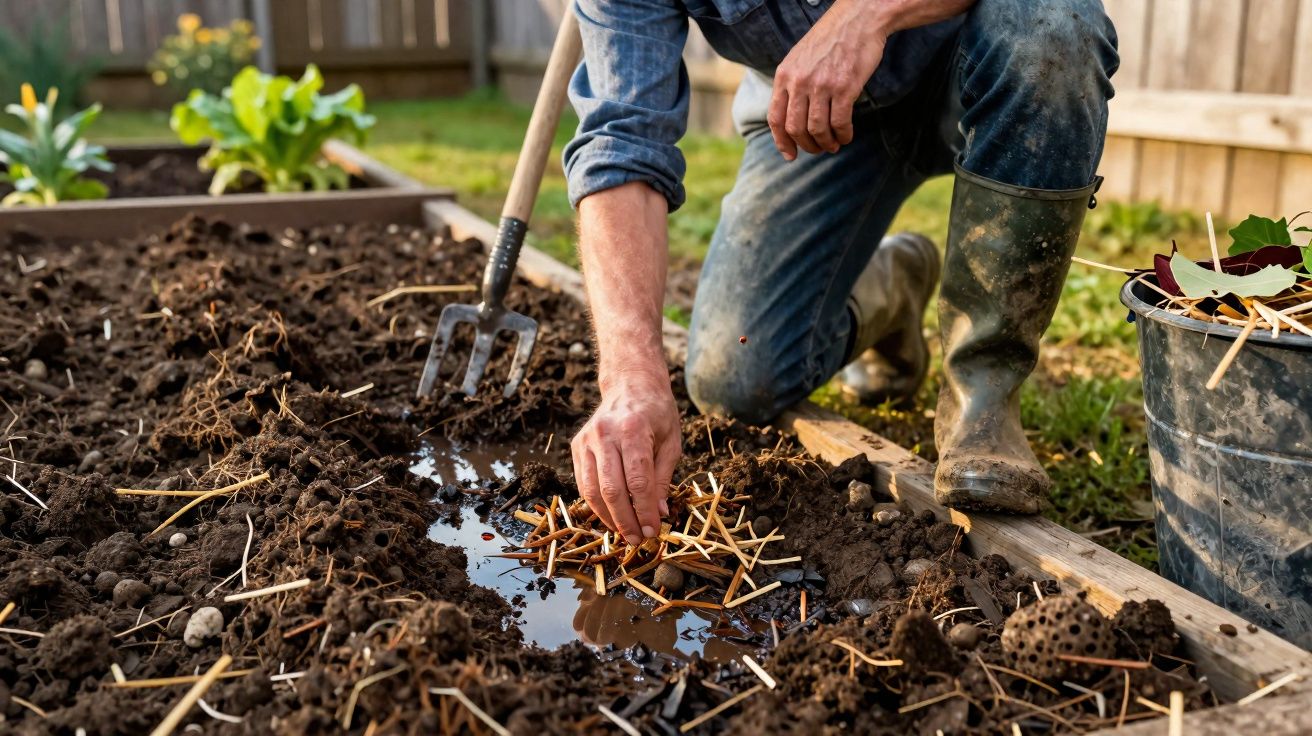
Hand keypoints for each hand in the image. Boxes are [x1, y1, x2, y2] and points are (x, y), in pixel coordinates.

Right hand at [571, 370, 680, 544]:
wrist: (631, 384)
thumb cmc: (657, 413)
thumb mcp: (671, 442)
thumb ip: (662, 479)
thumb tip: (658, 514)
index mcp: (633, 430)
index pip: (638, 481)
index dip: (644, 511)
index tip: (653, 530)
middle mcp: (605, 434)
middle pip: (612, 489)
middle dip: (625, 520)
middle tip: (637, 539)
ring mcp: (587, 440)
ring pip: (592, 490)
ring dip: (608, 517)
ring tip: (623, 533)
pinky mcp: (577, 446)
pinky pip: (583, 483)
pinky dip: (596, 504)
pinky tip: (611, 516)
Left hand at [767, 0, 893, 158]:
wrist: (858, 20)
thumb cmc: (830, 40)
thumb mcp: (799, 59)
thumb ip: (792, 84)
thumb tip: (790, 118)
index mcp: (784, 75)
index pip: (775, 118)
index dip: (781, 141)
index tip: (790, 155)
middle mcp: (799, 82)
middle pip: (795, 128)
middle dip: (807, 145)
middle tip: (819, 149)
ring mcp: (821, 85)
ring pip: (817, 129)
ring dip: (826, 143)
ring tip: (834, 144)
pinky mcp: (844, 87)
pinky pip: (839, 123)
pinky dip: (843, 135)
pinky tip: (846, 136)